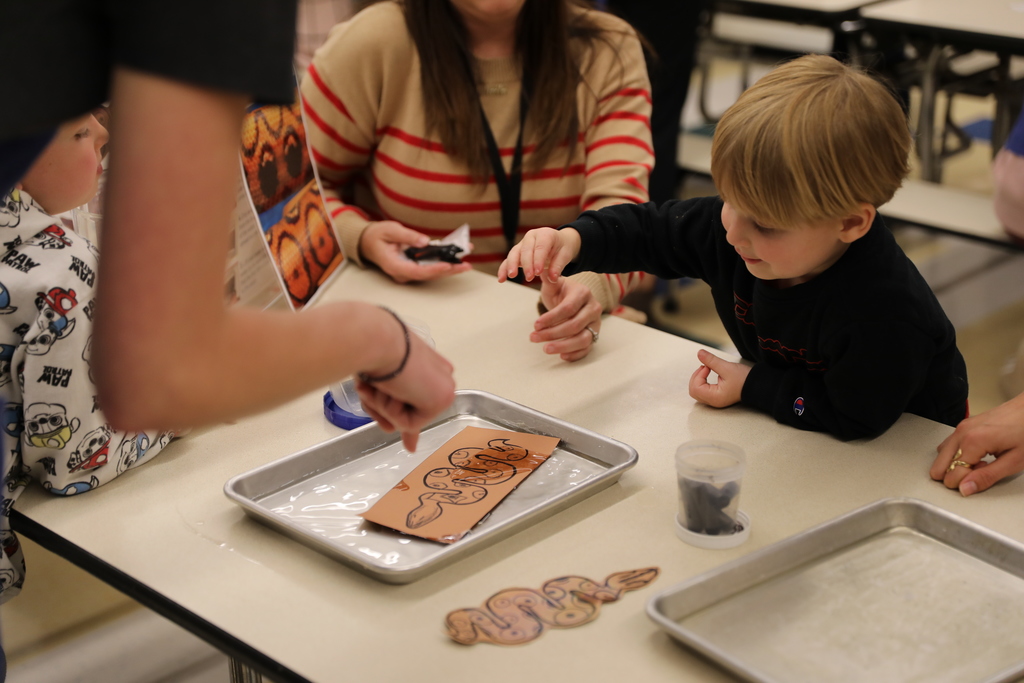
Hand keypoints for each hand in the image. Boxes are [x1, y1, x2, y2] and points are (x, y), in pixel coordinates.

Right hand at [355, 332, 455, 451]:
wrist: (376, 341)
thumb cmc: (371, 351)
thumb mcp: (380, 384)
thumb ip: (394, 413)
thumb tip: (411, 448)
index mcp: (428, 367)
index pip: (420, 403)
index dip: (405, 419)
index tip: (410, 447)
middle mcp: (440, 377)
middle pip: (410, 414)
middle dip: (381, 409)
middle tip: (365, 387)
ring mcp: (443, 389)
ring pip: (406, 420)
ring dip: (382, 406)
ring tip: (378, 383)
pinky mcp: (440, 400)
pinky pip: (408, 424)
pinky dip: (391, 411)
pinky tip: (391, 389)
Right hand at [360, 220, 472, 282]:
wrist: (368, 241)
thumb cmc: (377, 235)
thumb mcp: (390, 230)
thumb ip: (407, 236)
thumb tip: (424, 241)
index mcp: (394, 266)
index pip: (417, 272)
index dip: (433, 270)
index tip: (447, 265)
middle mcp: (403, 273)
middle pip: (428, 275)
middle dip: (448, 270)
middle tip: (465, 265)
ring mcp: (409, 272)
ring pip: (432, 272)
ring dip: (449, 267)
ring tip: (466, 262)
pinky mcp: (414, 267)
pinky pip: (430, 266)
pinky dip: (443, 261)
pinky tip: (456, 256)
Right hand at [498, 228, 580, 283]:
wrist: (558, 243)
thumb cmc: (562, 248)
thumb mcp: (565, 255)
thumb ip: (558, 266)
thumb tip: (553, 278)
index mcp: (545, 234)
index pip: (540, 247)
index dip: (538, 259)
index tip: (537, 272)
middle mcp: (532, 236)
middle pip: (526, 250)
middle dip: (526, 264)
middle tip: (529, 277)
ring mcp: (523, 244)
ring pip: (514, 253)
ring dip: (511, 265)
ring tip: (511, 276)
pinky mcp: (517, 252)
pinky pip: (508, 260)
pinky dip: (504, 269)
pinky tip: (501, 279)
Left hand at [532, 277, 601, 361]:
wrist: (575, 300)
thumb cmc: (561, 293)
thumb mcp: (554, 284)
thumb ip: (548, 278)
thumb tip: (540, 269)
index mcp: (583, 293)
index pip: (568, 308)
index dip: (551, 318)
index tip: (535, 325)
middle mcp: (593, 309)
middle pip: (574, 325)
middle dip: (552, 333)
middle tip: (533, 338)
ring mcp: (596, 324)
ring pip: (584, 339)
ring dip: (563, 346)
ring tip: (545, 349)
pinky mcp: (595, 336)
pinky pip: (588, 348)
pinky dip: (575, 354)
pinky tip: (561, 357)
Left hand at [688, 348, 750, 407]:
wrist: (757, 384)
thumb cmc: (745, 379)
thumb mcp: (726, 367)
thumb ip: (711, 361)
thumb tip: (700, 353)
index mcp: (715, 397)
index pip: (695, 388)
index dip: (698, 375)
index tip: (707, 366)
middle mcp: (714, 401)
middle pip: (693, 391)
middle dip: (696, 377)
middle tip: (705, 367)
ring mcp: (715, 400)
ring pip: (697, 391)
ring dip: (698, 379)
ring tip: (707, 369)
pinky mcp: (717, 396)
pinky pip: (703, 391)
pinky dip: (702, 381)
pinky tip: (708, 373)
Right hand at [930, 392, 1023, 495]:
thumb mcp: (1014, 461)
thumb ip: (986, 477)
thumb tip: (964, 489)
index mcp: (972, 442)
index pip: (951, 474)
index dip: (965, 483)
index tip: (981, 479)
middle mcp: (962, 432)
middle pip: (940, 465)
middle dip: (957, 474)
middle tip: (980, 471)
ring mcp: (961, 427)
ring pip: (942, 456)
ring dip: (957, 464)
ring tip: (981, 462)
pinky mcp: (964, 425)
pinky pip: (949, 445)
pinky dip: (957, 454)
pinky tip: (976, 454)